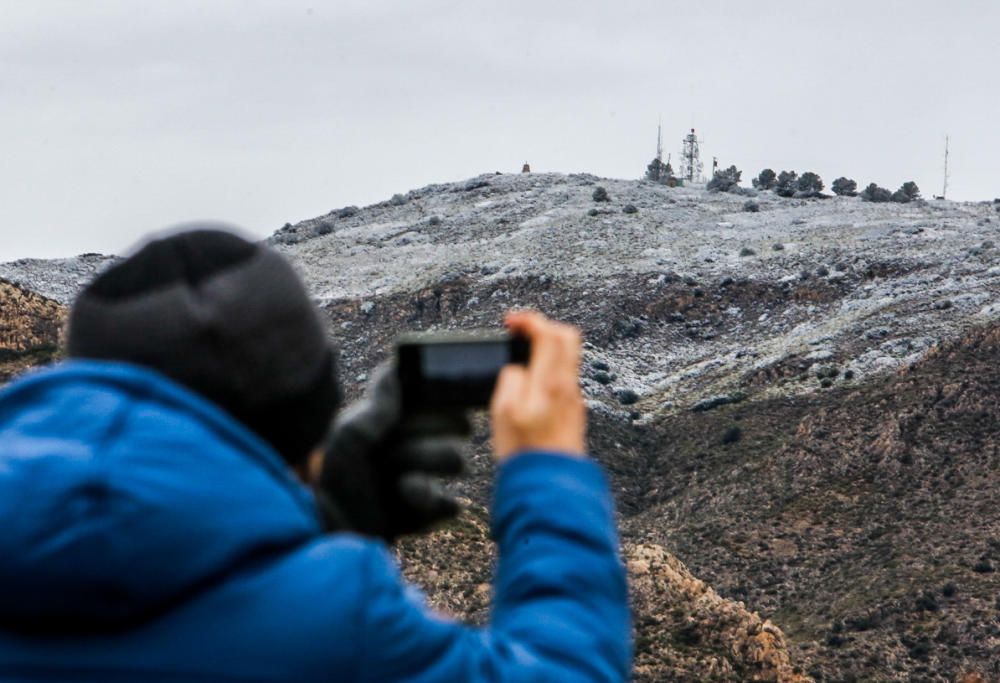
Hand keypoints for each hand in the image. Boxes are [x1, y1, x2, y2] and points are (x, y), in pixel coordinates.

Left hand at [316, 364, 467, 542]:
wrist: (322, 533)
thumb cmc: (328, 478)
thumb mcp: (349, 437)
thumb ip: (378, 407)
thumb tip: (394, 366)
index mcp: (393, 423)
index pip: (439, 401)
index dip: (445, 403)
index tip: (446, 401)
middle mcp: (411, 447)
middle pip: (457, 427)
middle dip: (429, 437)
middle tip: (397, 450)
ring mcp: (419, 480)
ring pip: (457, 460)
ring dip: (426, 466)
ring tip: (397, 479)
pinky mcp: (423, 514)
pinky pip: (451, 503)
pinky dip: (430, 499)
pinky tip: (404, 498)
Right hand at [490, 311, 585, 460]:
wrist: (549, 485)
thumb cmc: (525, 453)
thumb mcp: (502, 411)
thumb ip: (510, 379)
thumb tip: (517, 368)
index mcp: (551, 382)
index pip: (549, 333)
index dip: (529, 320)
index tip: (511, 323)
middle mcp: (568, 387)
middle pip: (566, 338)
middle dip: (543, 328)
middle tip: (520, 334)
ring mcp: (574, 400)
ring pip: (567, 358)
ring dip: (546, 350)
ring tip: (521, 359)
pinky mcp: (573, 413)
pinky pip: (564, 379)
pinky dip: (548, 370)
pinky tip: (531, 385)